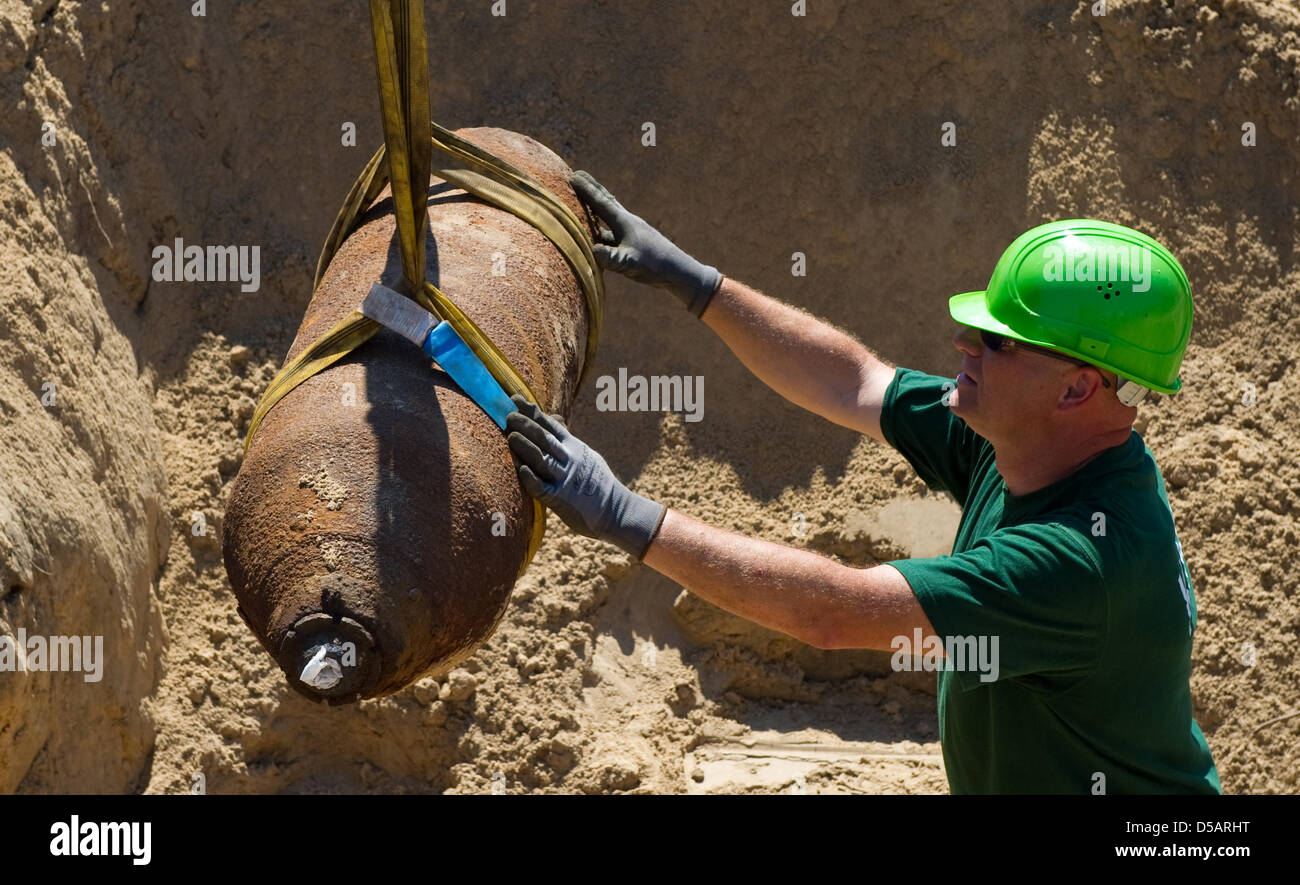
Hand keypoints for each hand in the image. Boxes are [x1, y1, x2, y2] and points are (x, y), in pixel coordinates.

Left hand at [506, 394, 666, 558]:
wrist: (615, 510)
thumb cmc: (598, 483)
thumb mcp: (587, 455)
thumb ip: (568, 439)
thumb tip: (554, 419)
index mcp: (575, 447)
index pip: (550, 425)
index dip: (532, 412)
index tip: (515, 399)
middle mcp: (570, 459)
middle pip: (544, 438)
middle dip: (526, 426)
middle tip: (508, 416)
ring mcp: (565, 479)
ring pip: (542, 459)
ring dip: (525, 447)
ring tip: (510, 436)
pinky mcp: (561, 499)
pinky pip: (543, 488)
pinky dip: (532, 478)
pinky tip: (521, 469)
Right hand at [570, 170, 722, 316]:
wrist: (677, 271)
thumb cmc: (654, 265)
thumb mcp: (629, 263)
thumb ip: (611, 258)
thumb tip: (593, 250)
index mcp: (624, 222)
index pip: (600, 202)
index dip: (585, 190)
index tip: (572, 176)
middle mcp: (627, 223)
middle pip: (605, 201)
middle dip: (590, 189)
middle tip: (578, 175)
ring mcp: (630, 233)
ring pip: (607, 216)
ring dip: (595, 207)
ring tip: (584, 201)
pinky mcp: (632, 244)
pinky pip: (610, 233)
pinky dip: (600, 229)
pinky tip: (595, 236)